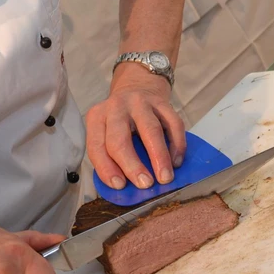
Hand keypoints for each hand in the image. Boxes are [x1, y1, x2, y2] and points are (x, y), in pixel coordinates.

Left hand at [86, 65, 185, 189]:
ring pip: (150, 130)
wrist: (137, 86)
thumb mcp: (106, 131)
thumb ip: (111, 155)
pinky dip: (177, 145)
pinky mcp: (162, 102)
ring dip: (159, 156)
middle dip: (132, 165)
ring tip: (165, 178)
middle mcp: (116, 107)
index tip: (120, 186)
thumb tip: (126, 188)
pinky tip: (176, 162)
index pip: (97, 146)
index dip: (106, 168)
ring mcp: (140, 102)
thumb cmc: (120, 120)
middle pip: (120, 138)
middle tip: (145, 184)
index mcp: (97, 117)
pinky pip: (173, 123)